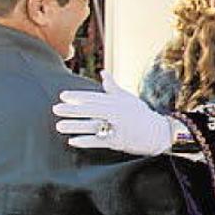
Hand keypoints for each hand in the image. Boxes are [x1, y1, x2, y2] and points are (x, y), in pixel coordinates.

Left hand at [53, 70, 173, 155]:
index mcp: (118, 101)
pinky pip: (99, 141)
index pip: (95, 97)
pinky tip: (72, 141)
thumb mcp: (128, 98)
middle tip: (55, 109)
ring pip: (93, 125)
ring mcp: (118, 127)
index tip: (63, 96)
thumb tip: (103, 73)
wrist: (159, 132)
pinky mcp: (119, 141)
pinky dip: (86, 141)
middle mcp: (117, 112)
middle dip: (72, 109)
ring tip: (59, 126)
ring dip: (75, 126)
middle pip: (91, 110)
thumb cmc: (142, 115)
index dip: (78, 96)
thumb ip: (113, 87)